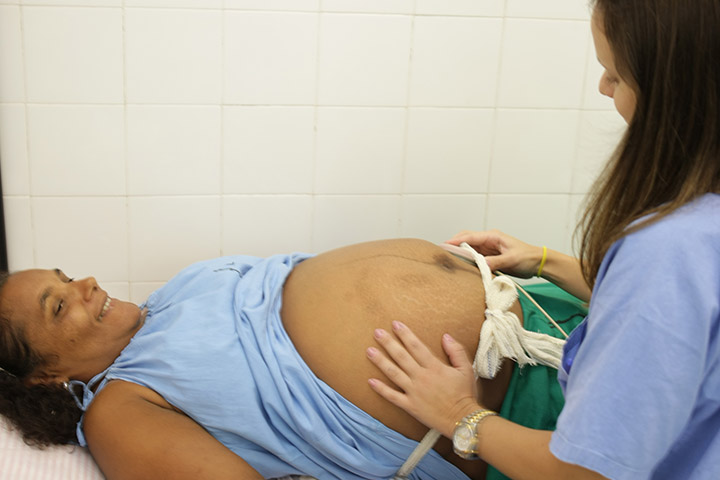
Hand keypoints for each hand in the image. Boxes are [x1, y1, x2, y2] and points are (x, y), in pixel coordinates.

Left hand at [367, 321, 480, 437]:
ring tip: (369, 351)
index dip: (405, 334)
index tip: (395, 324)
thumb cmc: (465, 394)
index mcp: (434, 367)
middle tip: (376, 332)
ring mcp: (414, 392)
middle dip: (388, 343)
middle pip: (401, 357)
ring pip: (393, 373)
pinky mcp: (410, 406)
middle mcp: (421, 377)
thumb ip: (456, 351)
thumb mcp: (466, 369)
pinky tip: (370, 381)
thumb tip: (445, 336)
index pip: (416, 346)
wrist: (462, 420)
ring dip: (380, 361)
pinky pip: (392, 397)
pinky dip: (381, 389)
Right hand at [446, 229, 542, 277]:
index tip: (445, 245)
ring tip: (448, 259)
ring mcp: (487, 248)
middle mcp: (488, 241)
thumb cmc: (527, 257)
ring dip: (459, 253)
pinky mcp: (488, 257)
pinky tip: (461, 265)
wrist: (537, 262)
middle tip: (442, 252)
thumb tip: (482, 264)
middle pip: (465, 239)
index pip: (470, 237)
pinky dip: (466, 260)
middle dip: (453, 244)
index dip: (456, 241)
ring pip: (468, 248)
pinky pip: (474, 257)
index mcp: (492, 236)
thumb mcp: (512, 259)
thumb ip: (496, 261)